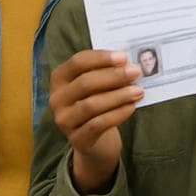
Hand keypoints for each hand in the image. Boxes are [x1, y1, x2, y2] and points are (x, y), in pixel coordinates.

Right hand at [49, 49, 141, 193]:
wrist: (94, 139)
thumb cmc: (96, 102)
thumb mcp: (97, 85)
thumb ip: (107, 72)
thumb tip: (128, 64)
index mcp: (59, 78)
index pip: (78, 62)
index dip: (101, 58)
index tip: (123, 57)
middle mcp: (56, 99)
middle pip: (85, 83)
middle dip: (114, 76)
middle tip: (135, 72)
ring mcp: (64, 120)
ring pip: (91, 104)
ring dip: (119, 96)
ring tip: (138, 91)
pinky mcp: (76, 139)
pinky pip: (98, 124)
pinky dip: (117, 114)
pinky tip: (131, 107)